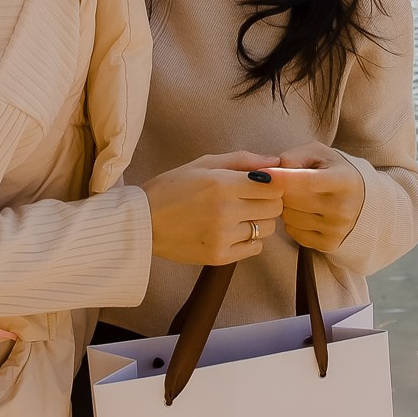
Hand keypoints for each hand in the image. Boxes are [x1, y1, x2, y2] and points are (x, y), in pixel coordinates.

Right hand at [139, 153, 283, 266]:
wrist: (143, 221)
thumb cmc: (171, 188)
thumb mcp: (203, 164)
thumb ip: (241, 160)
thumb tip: (275, 162)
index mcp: (223, 184)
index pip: (275, 186)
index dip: (273, 184)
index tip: (262, 184)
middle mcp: (226, 211)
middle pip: (275, 208)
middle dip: (267, 201)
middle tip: (251, 200)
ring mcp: (223, 236)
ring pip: (267, 229)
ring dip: (259, 221)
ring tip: (239, 216)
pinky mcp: (220, 256)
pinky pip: (255, 248)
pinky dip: (250, 240)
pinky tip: (233, 232)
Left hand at [268, 143, 364, 251]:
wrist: (362, 201)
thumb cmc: (333, 171)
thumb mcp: (319, 153)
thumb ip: (294, 156)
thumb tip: (269, 172)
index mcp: (345, 181)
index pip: (306, 181)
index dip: (280, 177)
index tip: (259, 174)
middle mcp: (343, 208)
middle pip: (292, 200)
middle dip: (281, 189)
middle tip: (286, 182)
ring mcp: (337, 229)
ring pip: (288, 217)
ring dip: (285, 206)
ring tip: (298, 197)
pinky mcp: (328, 244)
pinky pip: (292, 232)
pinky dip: (291, 221)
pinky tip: (303, 212)